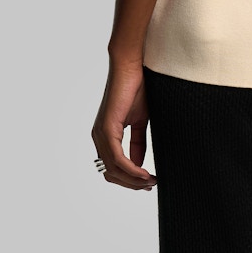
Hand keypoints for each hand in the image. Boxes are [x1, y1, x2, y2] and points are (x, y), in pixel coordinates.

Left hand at [91, 59, 156, 190]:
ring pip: (114, 169)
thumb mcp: (140, 122)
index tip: (149, 183)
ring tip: (151, 181)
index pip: (114, 168)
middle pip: (112, 173)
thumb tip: (140, 165)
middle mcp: (99, 138)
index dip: (130, 179)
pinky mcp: (107, 129)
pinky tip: (144, 173)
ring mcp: (101, 134)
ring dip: (133, 180)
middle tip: (152, 185)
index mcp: (106, 136)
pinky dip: (131, 169)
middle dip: (132, 183)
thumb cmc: (136, 89)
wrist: (131, 68)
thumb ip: (138, 143)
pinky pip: (117, 158)